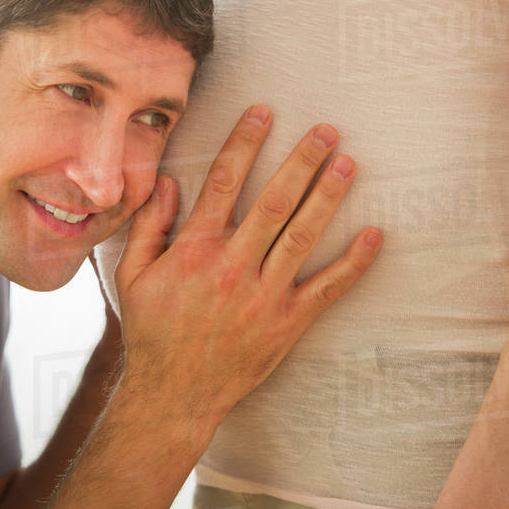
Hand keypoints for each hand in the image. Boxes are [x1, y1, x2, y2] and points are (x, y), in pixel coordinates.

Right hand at [113, 105, 381, 434]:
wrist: (173, 396)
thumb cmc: (152, 331)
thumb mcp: (133, 275)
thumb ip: (149, 225)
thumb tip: (168, 181)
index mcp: (194, 250)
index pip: (223, 182)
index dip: (244, 143)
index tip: (264, 111)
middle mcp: (231, 267)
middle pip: (273, 202)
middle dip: (301, 161)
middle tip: (326, 129)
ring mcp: (262, 296)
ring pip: (301, 236)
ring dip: (327, 198)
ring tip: (348, 163)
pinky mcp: (286, 324)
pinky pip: (326, 289)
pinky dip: (353, 262)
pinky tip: (375, 235)